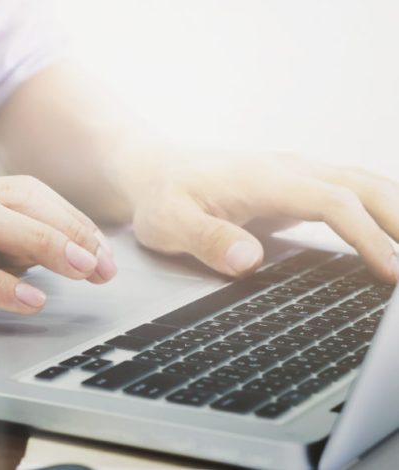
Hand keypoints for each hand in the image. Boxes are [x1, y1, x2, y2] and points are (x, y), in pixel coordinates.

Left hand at [127, 151, 398, 282]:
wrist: (152, 169)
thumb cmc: (160, 197)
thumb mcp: (167, 223)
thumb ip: (206, 239)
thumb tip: (249, 260)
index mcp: (263, 178)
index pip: (332, 203)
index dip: (366, 236)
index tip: (391, 272)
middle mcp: (287, 169)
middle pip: (363, 186)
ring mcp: (294, 174)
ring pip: (362, 184)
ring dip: (396, 212)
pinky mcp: (295, 185)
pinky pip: (349, 192)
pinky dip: (378, 209)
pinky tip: (391, 234)